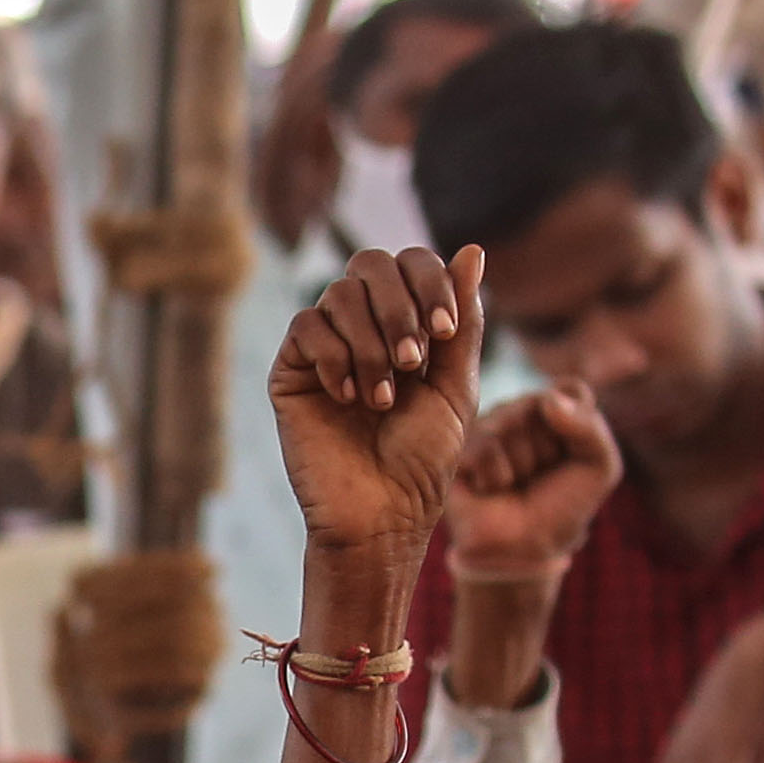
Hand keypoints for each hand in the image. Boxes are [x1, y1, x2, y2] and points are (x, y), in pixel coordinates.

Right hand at [264, 247, 488, 555]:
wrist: (383, 512)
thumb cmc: (423, 459)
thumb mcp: (457, 386)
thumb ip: (464, 320)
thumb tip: (472, 250)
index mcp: (405, 323)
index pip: (411, 262)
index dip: (429, 282)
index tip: (444, 332)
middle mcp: (362, 327)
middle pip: (370, 263)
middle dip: (399, 307)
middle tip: (413, 361)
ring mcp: (324, 347)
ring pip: (338, 294)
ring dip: (371, 343)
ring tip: (383, 396)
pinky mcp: (291, 372)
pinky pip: (307, 328)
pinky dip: (336, 358)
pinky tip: (349, 398)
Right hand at [440, 379, 621, 579]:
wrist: (525, 549)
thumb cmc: (563, 506)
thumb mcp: (600, 466)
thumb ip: (590, 426)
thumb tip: (548, 400)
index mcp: (553, 407)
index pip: (571, 390)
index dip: (579, 428)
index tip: (571, 457)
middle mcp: (517, 410)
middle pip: (540, 405)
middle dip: (548, 450)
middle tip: (540, 476)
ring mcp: (485, 427)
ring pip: (511, 424)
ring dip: (524, 466)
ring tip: (516, 484)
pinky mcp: (458, 450)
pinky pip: (486, 448)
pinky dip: (498, 477)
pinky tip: (493, 490)